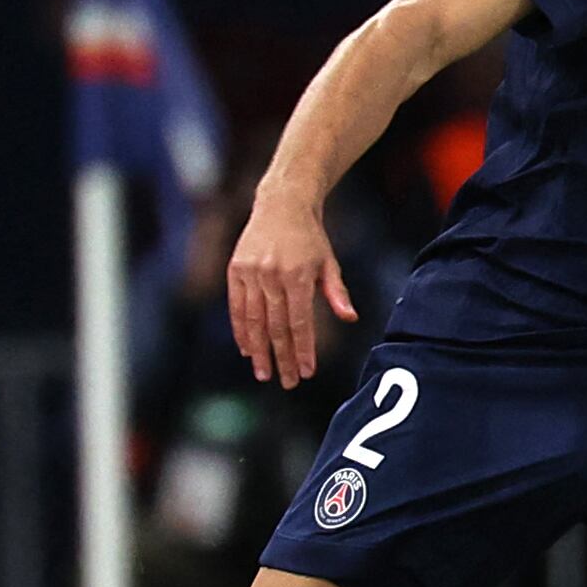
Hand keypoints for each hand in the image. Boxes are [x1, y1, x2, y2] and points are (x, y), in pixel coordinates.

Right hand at [226, 186, 357, 387]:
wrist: (282, 204)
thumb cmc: (311, 237)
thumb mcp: (329, 262)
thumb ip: (337, 292)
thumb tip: (350, 318)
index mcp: (299, 275)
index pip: (300, 322)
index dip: (303, 349)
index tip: (306, 372)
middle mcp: (273, 275)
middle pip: (276, 326)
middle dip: (282, 357)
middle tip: (286, 382)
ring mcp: (251, 272)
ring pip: (254, 320)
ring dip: (259, 350)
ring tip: (264, 373)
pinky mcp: (235, 269)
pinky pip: (237, 307)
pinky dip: (241, 330)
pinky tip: (247, 349)